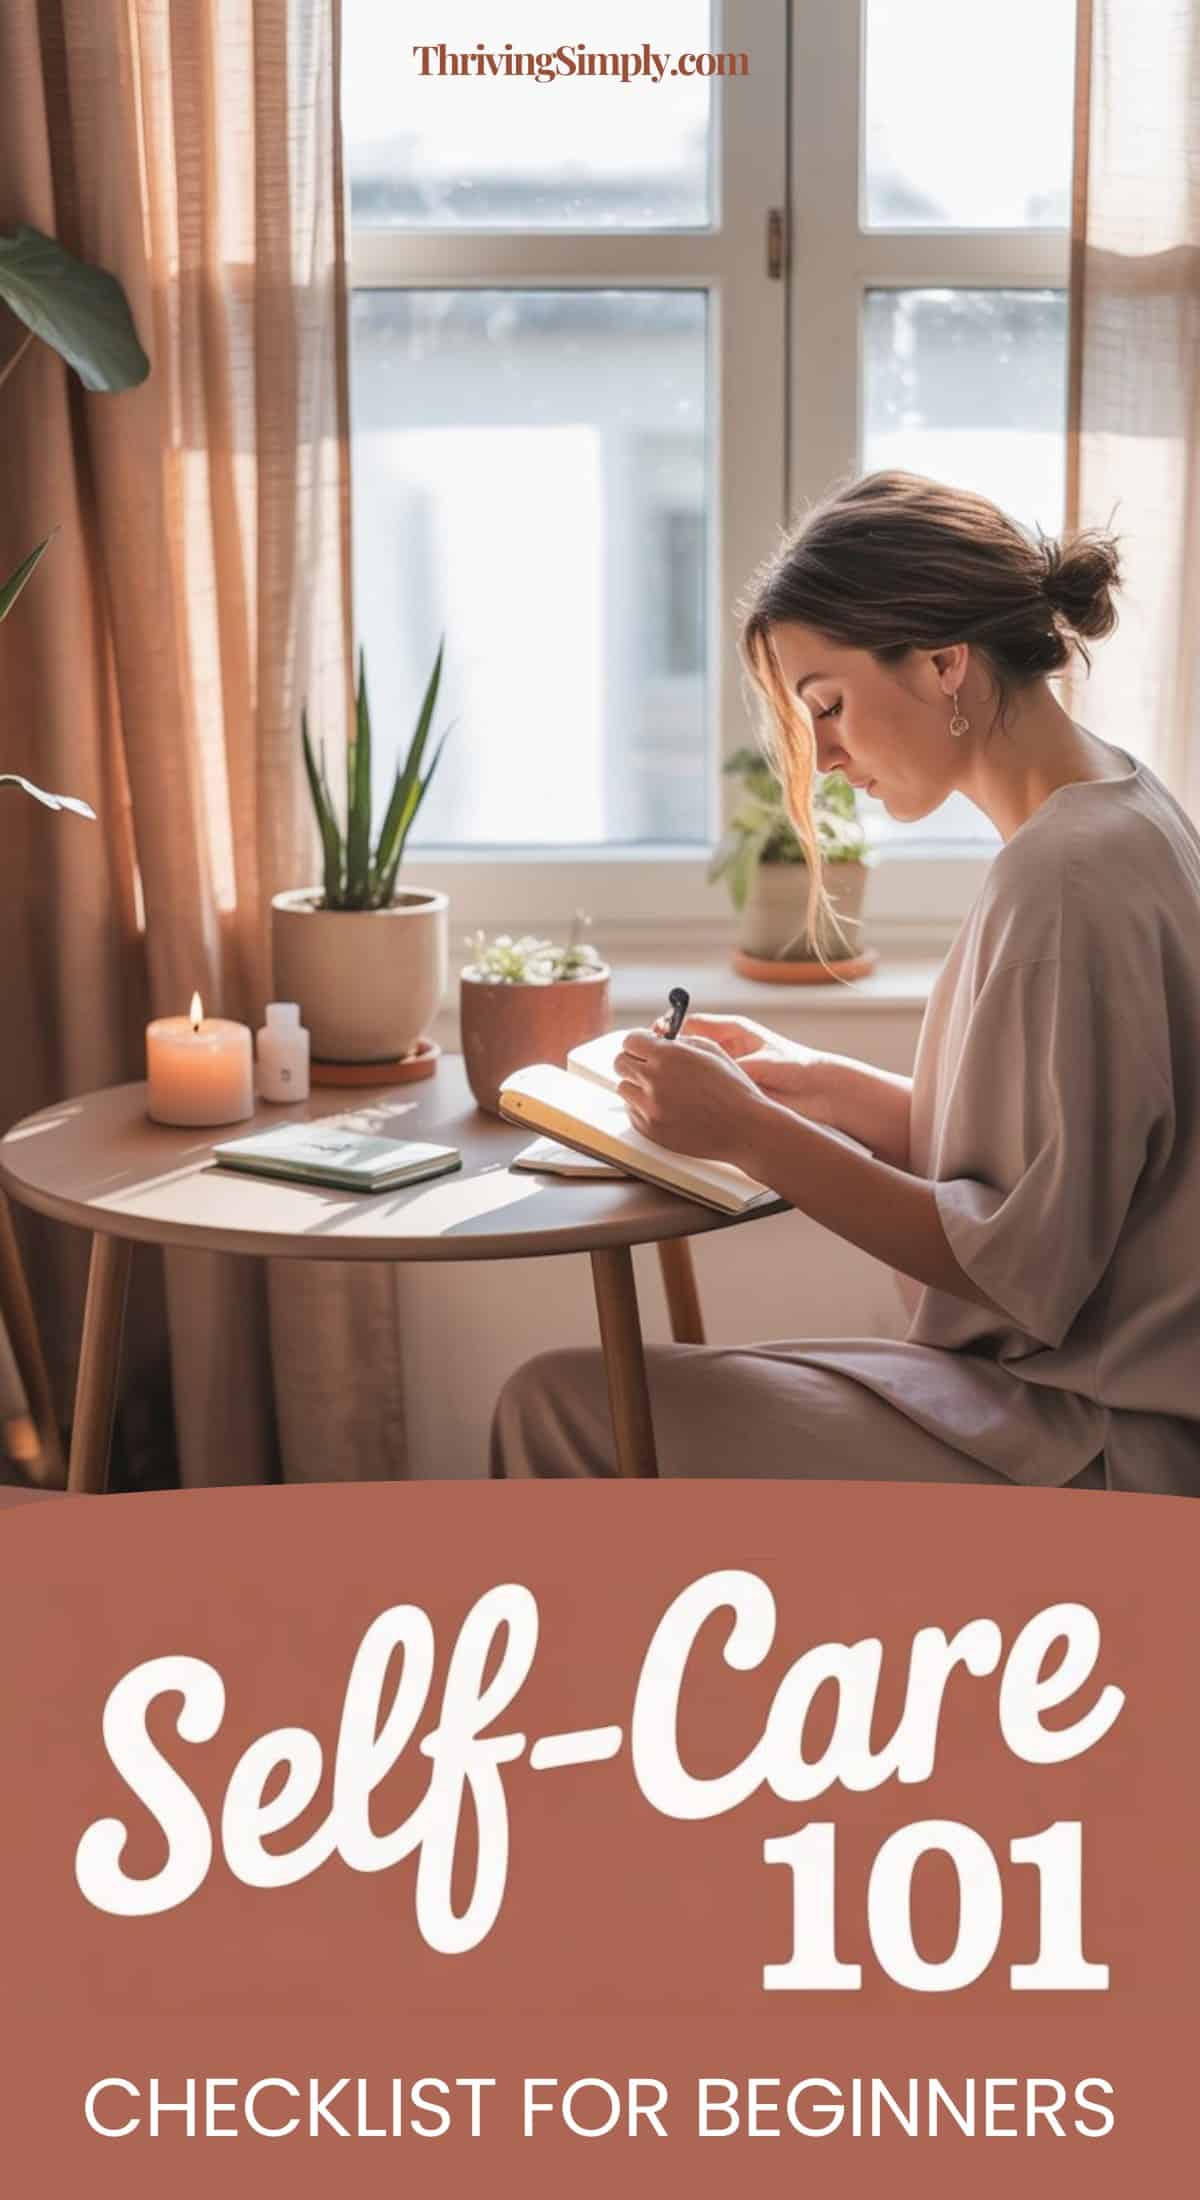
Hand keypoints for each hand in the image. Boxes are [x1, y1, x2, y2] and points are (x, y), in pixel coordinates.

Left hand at [614, 1029, 769, 1164]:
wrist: (745, 1128)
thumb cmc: (732, 1088)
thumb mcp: (710, 1050)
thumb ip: (679, 1041)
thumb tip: (657, 1038)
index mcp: (668, 1056)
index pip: (630, 1041)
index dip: (639, 1042)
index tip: (644, 1047)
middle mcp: (654, 1080)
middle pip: (619, 1063)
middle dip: (633, 1061)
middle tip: (649, 1066)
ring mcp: (650, 1108)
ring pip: (624, 1088)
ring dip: (637, 1085)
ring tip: (662, 1089)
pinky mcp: (650, 1130)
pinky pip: (632, 1112)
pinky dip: (643, 1108)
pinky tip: (667, 1107)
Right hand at [650, 1012, 835, 1126]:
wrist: (820, 1091)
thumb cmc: (795, 1066)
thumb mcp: (756, 1062)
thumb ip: (726, 1064)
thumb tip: (693, 1066)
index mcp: (733, 1032)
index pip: (690, 1024)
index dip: (668, 1030)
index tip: (653, 1038)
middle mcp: (727, 1049)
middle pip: (686, 1047)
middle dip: (667, 1055)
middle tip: (649, 1064)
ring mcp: (727, 1070)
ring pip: (692, 1070)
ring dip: (678, 1077)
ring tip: (661, 1084)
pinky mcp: (731, 1089)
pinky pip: (704, 1089)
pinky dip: (691, 1094)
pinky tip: (680, 1102)